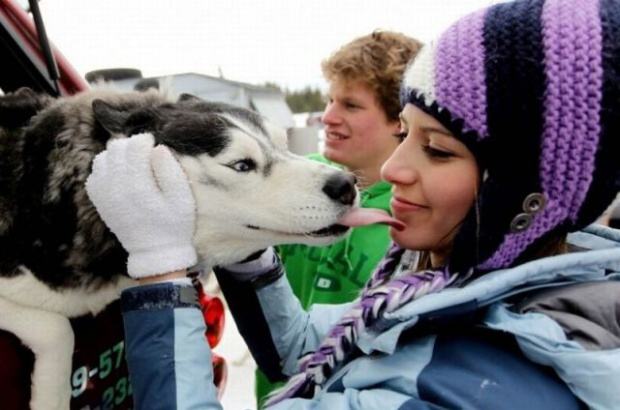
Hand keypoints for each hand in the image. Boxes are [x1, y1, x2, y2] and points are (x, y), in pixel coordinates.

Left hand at [85, 133, 197, 277]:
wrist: (155, 251)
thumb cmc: (174, 224)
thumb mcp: (183, 198)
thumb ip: (171, 171)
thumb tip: (158, 147)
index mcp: (138, 185)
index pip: (135, 145)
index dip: (147, 140)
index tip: (156, 148)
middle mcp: (115, 187)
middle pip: (117, 146)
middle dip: (133, 145)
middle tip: (146, 156)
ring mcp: (103, 194)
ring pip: (103, 157)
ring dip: (119, 155)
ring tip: (134, 165)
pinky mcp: (99, 200)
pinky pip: (95, 172)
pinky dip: (108, 168)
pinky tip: (123, 176)